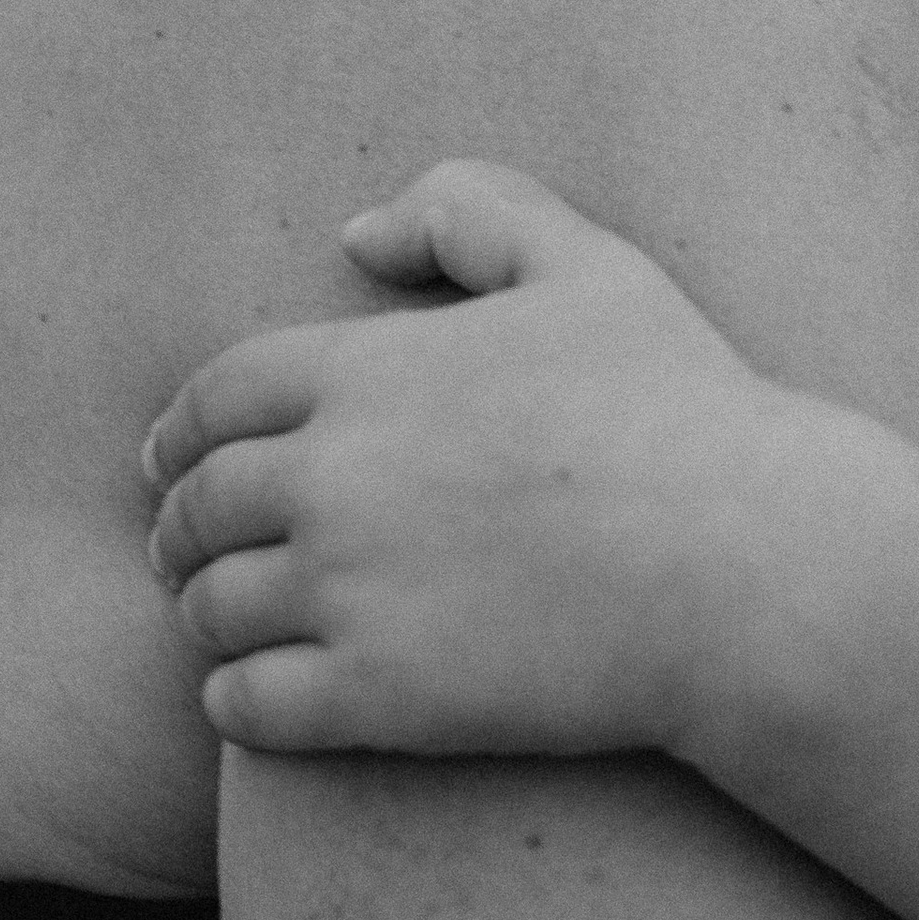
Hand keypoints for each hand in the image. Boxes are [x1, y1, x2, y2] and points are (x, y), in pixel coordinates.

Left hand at [142, 159, 788, 754]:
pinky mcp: (378, 697)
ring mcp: (349, 591)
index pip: (216, 397)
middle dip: (178, 528)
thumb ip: (472, 212)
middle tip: (184, 550)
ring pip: (211, 610)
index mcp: (367, 370)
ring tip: (225, 626)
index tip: (170, 462)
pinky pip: (248, 707)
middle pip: (198, 506)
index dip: (181, 432)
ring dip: (204, 616)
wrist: (748, 567)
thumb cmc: (683, 412)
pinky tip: (253, 698)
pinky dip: (231, 701)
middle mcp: (334, 478)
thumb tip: (356, 235)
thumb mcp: (590, 266)